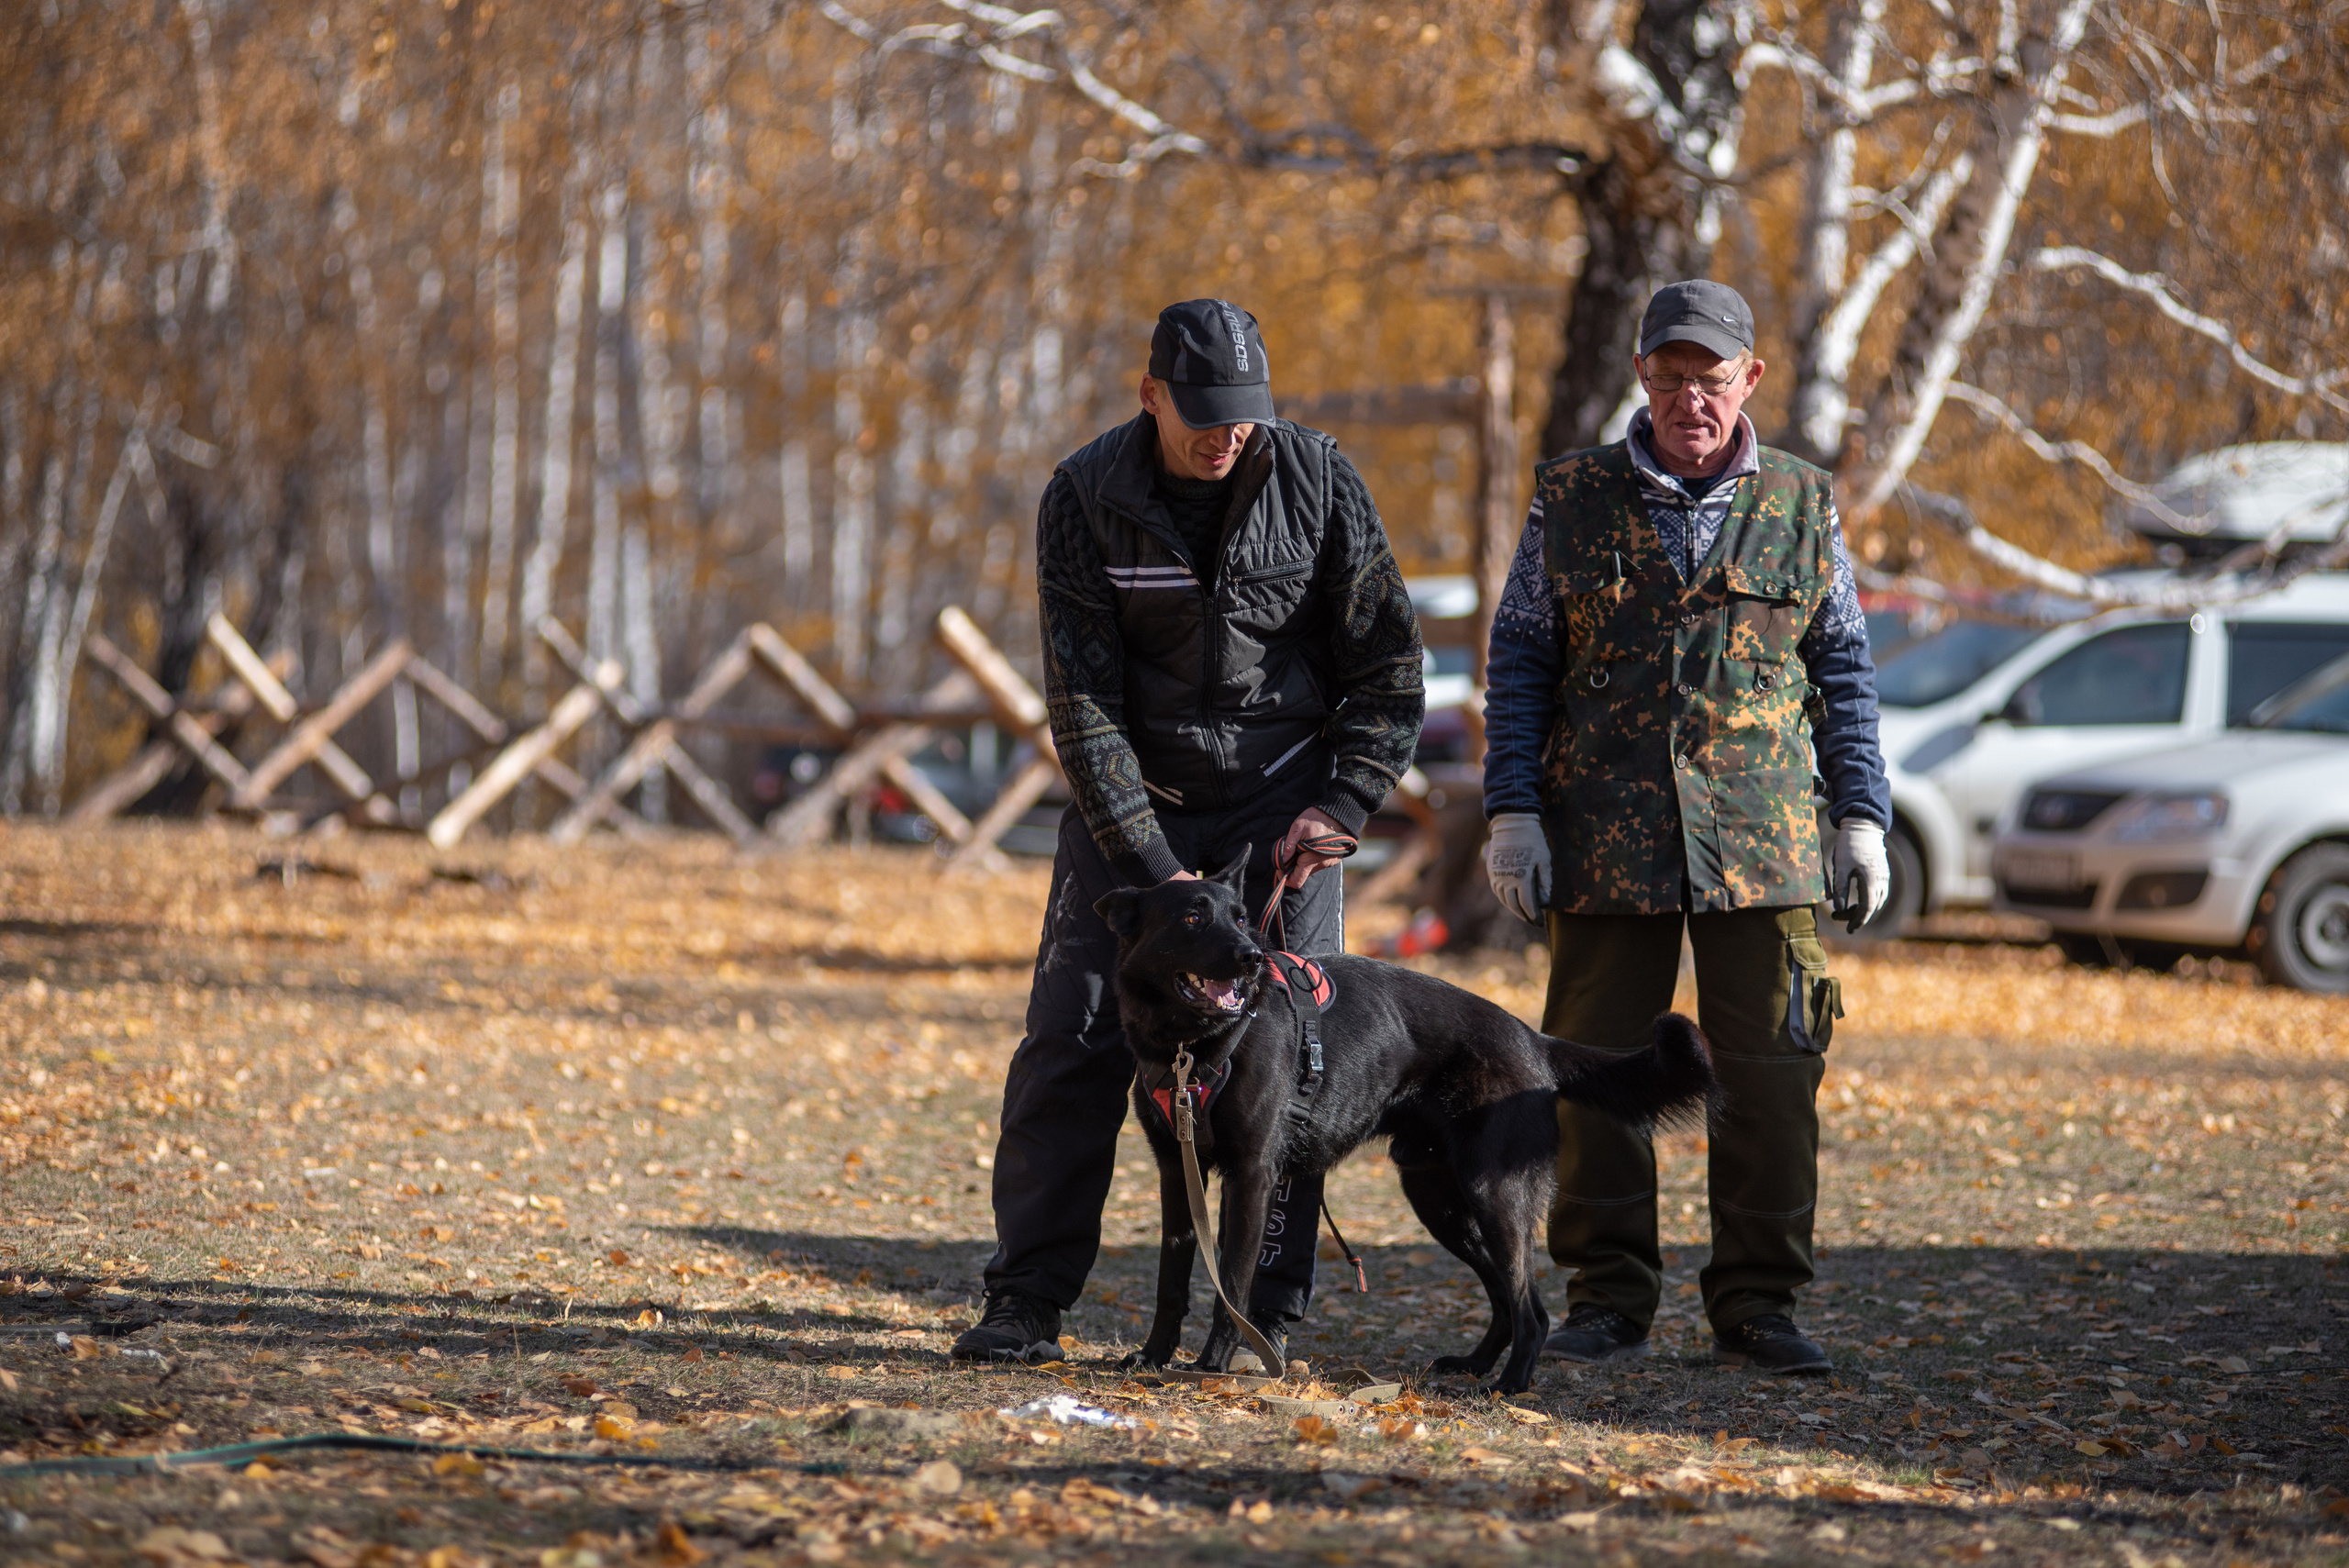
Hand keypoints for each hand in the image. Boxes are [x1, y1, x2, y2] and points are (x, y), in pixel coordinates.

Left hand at [1274, 808, 1353, 893]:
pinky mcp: (1334, 858)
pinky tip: (1312, 846)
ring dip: (1303, 862)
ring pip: (1311, 869)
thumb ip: (1288, 846)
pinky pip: (1319, 863)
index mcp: (1312, 859)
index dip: (1285, 878)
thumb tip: (1281, 862)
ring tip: (1302, 846)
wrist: (1338, 812)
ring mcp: (1330, 862)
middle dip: (1294, 867)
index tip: (1280, 867)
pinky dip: (1312, 858)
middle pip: (1303, 875)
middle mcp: (1322, 864)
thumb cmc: (1316, 818)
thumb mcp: (1297, 828)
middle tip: (1290, 853)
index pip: (1296, 881)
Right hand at [1483, 813, 1549, 924]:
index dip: (1533, 915)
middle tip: (1531, 921)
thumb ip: (1545, 881)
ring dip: (1512, 908)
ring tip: (1522, 912)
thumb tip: (1545, 900)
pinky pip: (1496, 889)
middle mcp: (1506, 879)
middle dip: (1523, 915)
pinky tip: (1510, 899)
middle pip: (1513, 905)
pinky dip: (1503, 898)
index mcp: (1521, 878)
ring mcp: (1497, 875)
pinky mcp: (1492, 870)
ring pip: (1503, 899)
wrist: (1512, 824)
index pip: (1526, 904)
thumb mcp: (1544, 860)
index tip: (1539, 922)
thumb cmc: (1532, 840)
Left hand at [1829, 818, 1888, 932]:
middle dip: (1856, 916)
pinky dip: (1868, 900)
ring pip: (1876, 901)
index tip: (1848, 930)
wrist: (1863, 826)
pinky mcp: (1882, 873)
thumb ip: (1840, 889)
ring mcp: (1884, 877)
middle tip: (1837, 918)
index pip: (1866, 909)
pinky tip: (1855, 899)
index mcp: (1872, 881)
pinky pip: (1878, 893)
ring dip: (1862, 909)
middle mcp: (1882, 881)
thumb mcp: (1840, 867)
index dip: (1857, 921)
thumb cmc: (1849, 845)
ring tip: (1844, 910)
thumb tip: (1839, 909)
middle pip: (1871, 907)